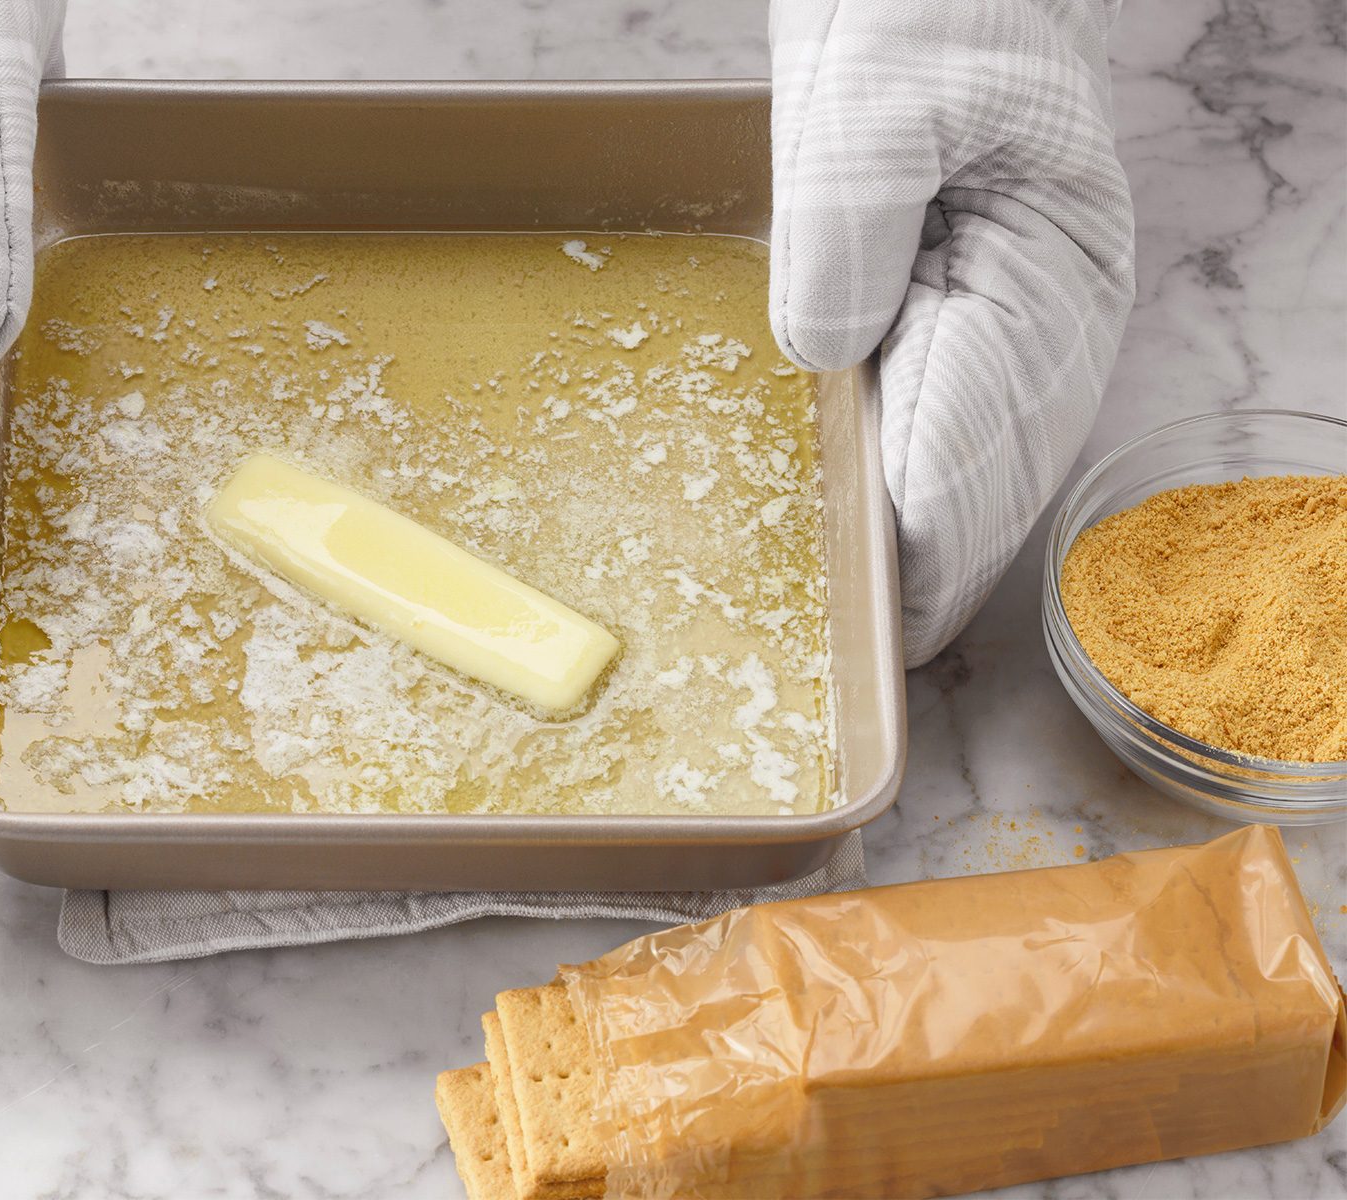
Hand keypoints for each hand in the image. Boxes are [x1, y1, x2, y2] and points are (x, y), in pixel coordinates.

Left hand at [768, 0, 1135, 666]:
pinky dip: (926, 491)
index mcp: (1044, 271)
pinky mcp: (985, 315)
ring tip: (880, 632)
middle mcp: (1052, 317)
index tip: (877, 619)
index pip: (979, 444)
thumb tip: (826, 351)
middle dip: (935, 574)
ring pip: (987, 468)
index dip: (924, 541)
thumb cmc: (921, 15)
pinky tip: (886, 537)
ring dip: (934, 548)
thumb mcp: (876, 96)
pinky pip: (962, 428)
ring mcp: (1026, 322)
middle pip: (996, 479)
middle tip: (870, 663)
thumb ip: (853, 221)